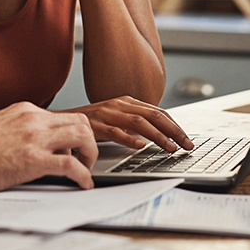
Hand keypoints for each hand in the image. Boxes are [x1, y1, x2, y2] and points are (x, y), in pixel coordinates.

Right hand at [0, 102, 97, 190]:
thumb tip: (33, 144)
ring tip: (85, 170)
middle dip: (89, 141)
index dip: (75, 134)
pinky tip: (82, 185)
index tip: (74, 149)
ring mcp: (34, 138)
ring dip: (91, 155)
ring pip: (83, 136)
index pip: (64, 116)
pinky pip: (71, 165)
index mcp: (25, 111)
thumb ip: (20, 130)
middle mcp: (33, 119)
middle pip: (81, 121)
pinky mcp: (32, 160)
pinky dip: (84, 176)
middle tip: (85, 159)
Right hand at [67, 97, 193, 152]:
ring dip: (158, 137)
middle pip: (153, 115)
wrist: (62, 121)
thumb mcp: (115, 118)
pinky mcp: (95, 125)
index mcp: (125, 102)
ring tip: (170, 148)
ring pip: (139, 123)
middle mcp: (118, 105)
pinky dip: (129, 138)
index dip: (175, 125)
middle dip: (174, 131)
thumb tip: (157, 134)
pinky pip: (115, 132)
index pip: (157, 112)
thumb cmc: (90, 122)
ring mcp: (107, 114)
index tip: (187, 139)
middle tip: (186, 145)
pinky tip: (140, 146)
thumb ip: (133, 123)